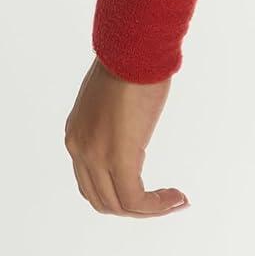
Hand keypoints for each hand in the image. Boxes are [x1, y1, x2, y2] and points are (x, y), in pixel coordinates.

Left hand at [64, 57, 190, 216]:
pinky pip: (135, 199)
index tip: (149, 187)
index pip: (91, 180)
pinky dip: (156, 205)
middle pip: (102, 198)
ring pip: (119, 204)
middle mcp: (79, 149)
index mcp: (78, 133)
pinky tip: (176, 198)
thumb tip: (134, 115)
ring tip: (175, 200)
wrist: (135, 45)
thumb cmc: (133, 57)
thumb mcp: (116, 92)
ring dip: (148, 209)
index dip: (120, 190)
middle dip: (134, 206)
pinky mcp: (118, 157)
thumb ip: (117, 112)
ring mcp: (95, 155)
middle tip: (163, 200)